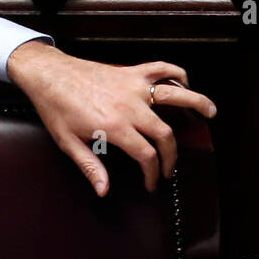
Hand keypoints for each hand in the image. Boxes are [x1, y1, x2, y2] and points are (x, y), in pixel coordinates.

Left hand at [6, 40, 216, 195]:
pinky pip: (161, 69)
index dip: (153, 173)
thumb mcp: (67, 142)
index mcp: (113, 126)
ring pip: (175, 95)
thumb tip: (104, 190)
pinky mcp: (130, 71)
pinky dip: (176, 73)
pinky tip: (184, 84)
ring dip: (197, 103)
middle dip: (172, 155)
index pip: (147, 155)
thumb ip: (90, 166)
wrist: (47, 74)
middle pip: (165, 134)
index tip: (152, 183)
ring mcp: (132, 86)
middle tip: (170, 167)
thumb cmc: (54, 108)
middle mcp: (128, 106)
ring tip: (211, 114)